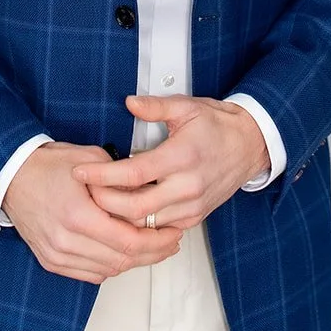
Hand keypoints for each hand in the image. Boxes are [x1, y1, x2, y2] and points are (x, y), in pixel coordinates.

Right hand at [2, 141, 182, 283]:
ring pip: (109, 270)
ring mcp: (57, 255)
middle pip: (122, 260)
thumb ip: (120, 180)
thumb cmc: (50, 164)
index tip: (173, 233)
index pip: (128, 241)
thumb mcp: (90, 161)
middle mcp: (66, 241)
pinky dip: (112, 266)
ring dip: (135, 261)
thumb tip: (150, 196)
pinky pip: (90, 274)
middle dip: (153, 253)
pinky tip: (125, 253)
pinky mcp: (51, 261)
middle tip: (171, 242)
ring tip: (154, 248)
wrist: (10, 176)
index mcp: (78, 215)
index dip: (156, 241)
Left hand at [71, 95, 270, 231]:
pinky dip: (140, 222)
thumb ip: (155, 106)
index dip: (102, 175)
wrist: (250, 145)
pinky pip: (159, 228)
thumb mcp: (187, 107)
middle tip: (86, 191)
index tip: (81, 172)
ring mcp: (191, 206)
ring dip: (119, 215)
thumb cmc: (219, 126)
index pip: (133, 174)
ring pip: (145, 223)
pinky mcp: (194, 217)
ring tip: (100, 200)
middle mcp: (187, 186)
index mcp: (182, 156)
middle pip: (134, 208)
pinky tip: (126, 209)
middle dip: (104, 203)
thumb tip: (129, 103)